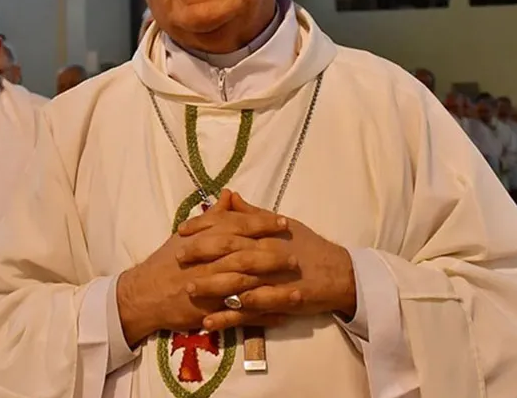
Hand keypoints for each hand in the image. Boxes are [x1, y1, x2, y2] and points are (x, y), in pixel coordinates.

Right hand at [116, 191, 292, 346]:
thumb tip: (229, 194)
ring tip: (299, 289)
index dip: (261, 224)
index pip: (237, 227)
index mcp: (204, 240)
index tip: (283, 222)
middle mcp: (209, 263)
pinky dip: (264, 316)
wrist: (145, 294)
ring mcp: (210, 288)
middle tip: (296, 256)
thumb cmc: (166, 262)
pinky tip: (283, 315)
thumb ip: (212, 216)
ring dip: (275, 289)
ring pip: (248, 286)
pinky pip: (242, 315)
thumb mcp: (186, 235)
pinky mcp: (211, 312)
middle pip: (246, 256)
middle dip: (273, 256)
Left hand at [180, 191, 356, 331]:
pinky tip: (209, 321)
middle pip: (230, 250)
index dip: (204, 226)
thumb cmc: (308, 246)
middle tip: (177, 256)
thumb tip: (228, 196)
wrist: (339, 274)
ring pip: (238, 281)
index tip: (182, 230)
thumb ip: (252, 213)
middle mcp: (267, 252)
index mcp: (266, 233)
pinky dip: (229, 317)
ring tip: (187, 289)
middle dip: (201, 253)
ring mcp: (273, 279)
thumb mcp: (282, 224)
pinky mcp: (278, 303)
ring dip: (211, 285)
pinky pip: (250, 312)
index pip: (230, 225)